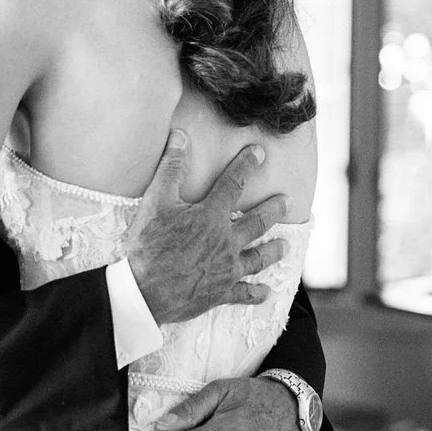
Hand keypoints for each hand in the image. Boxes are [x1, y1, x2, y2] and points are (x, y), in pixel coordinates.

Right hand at [123, 130, 288, 323]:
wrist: (144, 290)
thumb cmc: (148, 245)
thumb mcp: (156, 201)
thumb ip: (171, 168)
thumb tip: (181, 136)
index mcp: (211, 216)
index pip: (233, 184)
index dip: (246, 165)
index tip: (260, 153)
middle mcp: (225, 242)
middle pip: (256, 222)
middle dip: (273, 209)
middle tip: (287, 201)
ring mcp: (226, 270)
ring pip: (257, 258)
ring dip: (273, 251)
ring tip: (285, 246)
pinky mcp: (219, 293)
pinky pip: (244, 294)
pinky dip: (256, 294)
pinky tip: (266, 293)